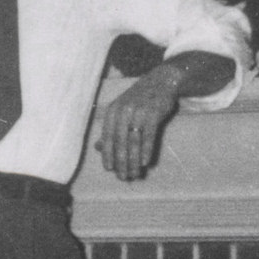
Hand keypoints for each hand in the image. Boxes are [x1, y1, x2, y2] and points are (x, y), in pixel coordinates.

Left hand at [93, 66, 180, 181]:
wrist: (161, 81)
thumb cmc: (140, 100)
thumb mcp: (121, 111)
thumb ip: (111, 128)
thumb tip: (97, 147)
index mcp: (112, 111)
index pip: (107, 137)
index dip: (107, 154)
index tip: (109, 169)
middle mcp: (123, 111)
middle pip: (120, 142)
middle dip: (121, 162)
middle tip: (123, 177)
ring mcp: (138, 111)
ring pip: (133, 141)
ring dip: (134, 160)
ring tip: (135, 174)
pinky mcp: (153, 112)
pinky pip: (148, 135)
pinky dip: (146, 150)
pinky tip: (145, 162)